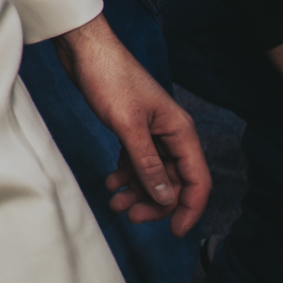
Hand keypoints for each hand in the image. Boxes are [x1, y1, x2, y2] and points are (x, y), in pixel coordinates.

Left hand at [46, 15, 210, 232]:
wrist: (85, 49)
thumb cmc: (110, 78)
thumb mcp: (128, 126)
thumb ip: (146, 163)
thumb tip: (164, 198)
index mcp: (180, 130)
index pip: (197, 179)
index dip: (189, 209)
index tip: (175, 232)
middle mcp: (171, 133)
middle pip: (174, 181)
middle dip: (155, 203)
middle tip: (129, 216)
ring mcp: (152, 132)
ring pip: (154, 174)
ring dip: (138, 192)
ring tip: (115, 203)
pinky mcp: (133, 129)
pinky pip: (137, 162)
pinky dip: (127, 175)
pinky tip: (111, 182)